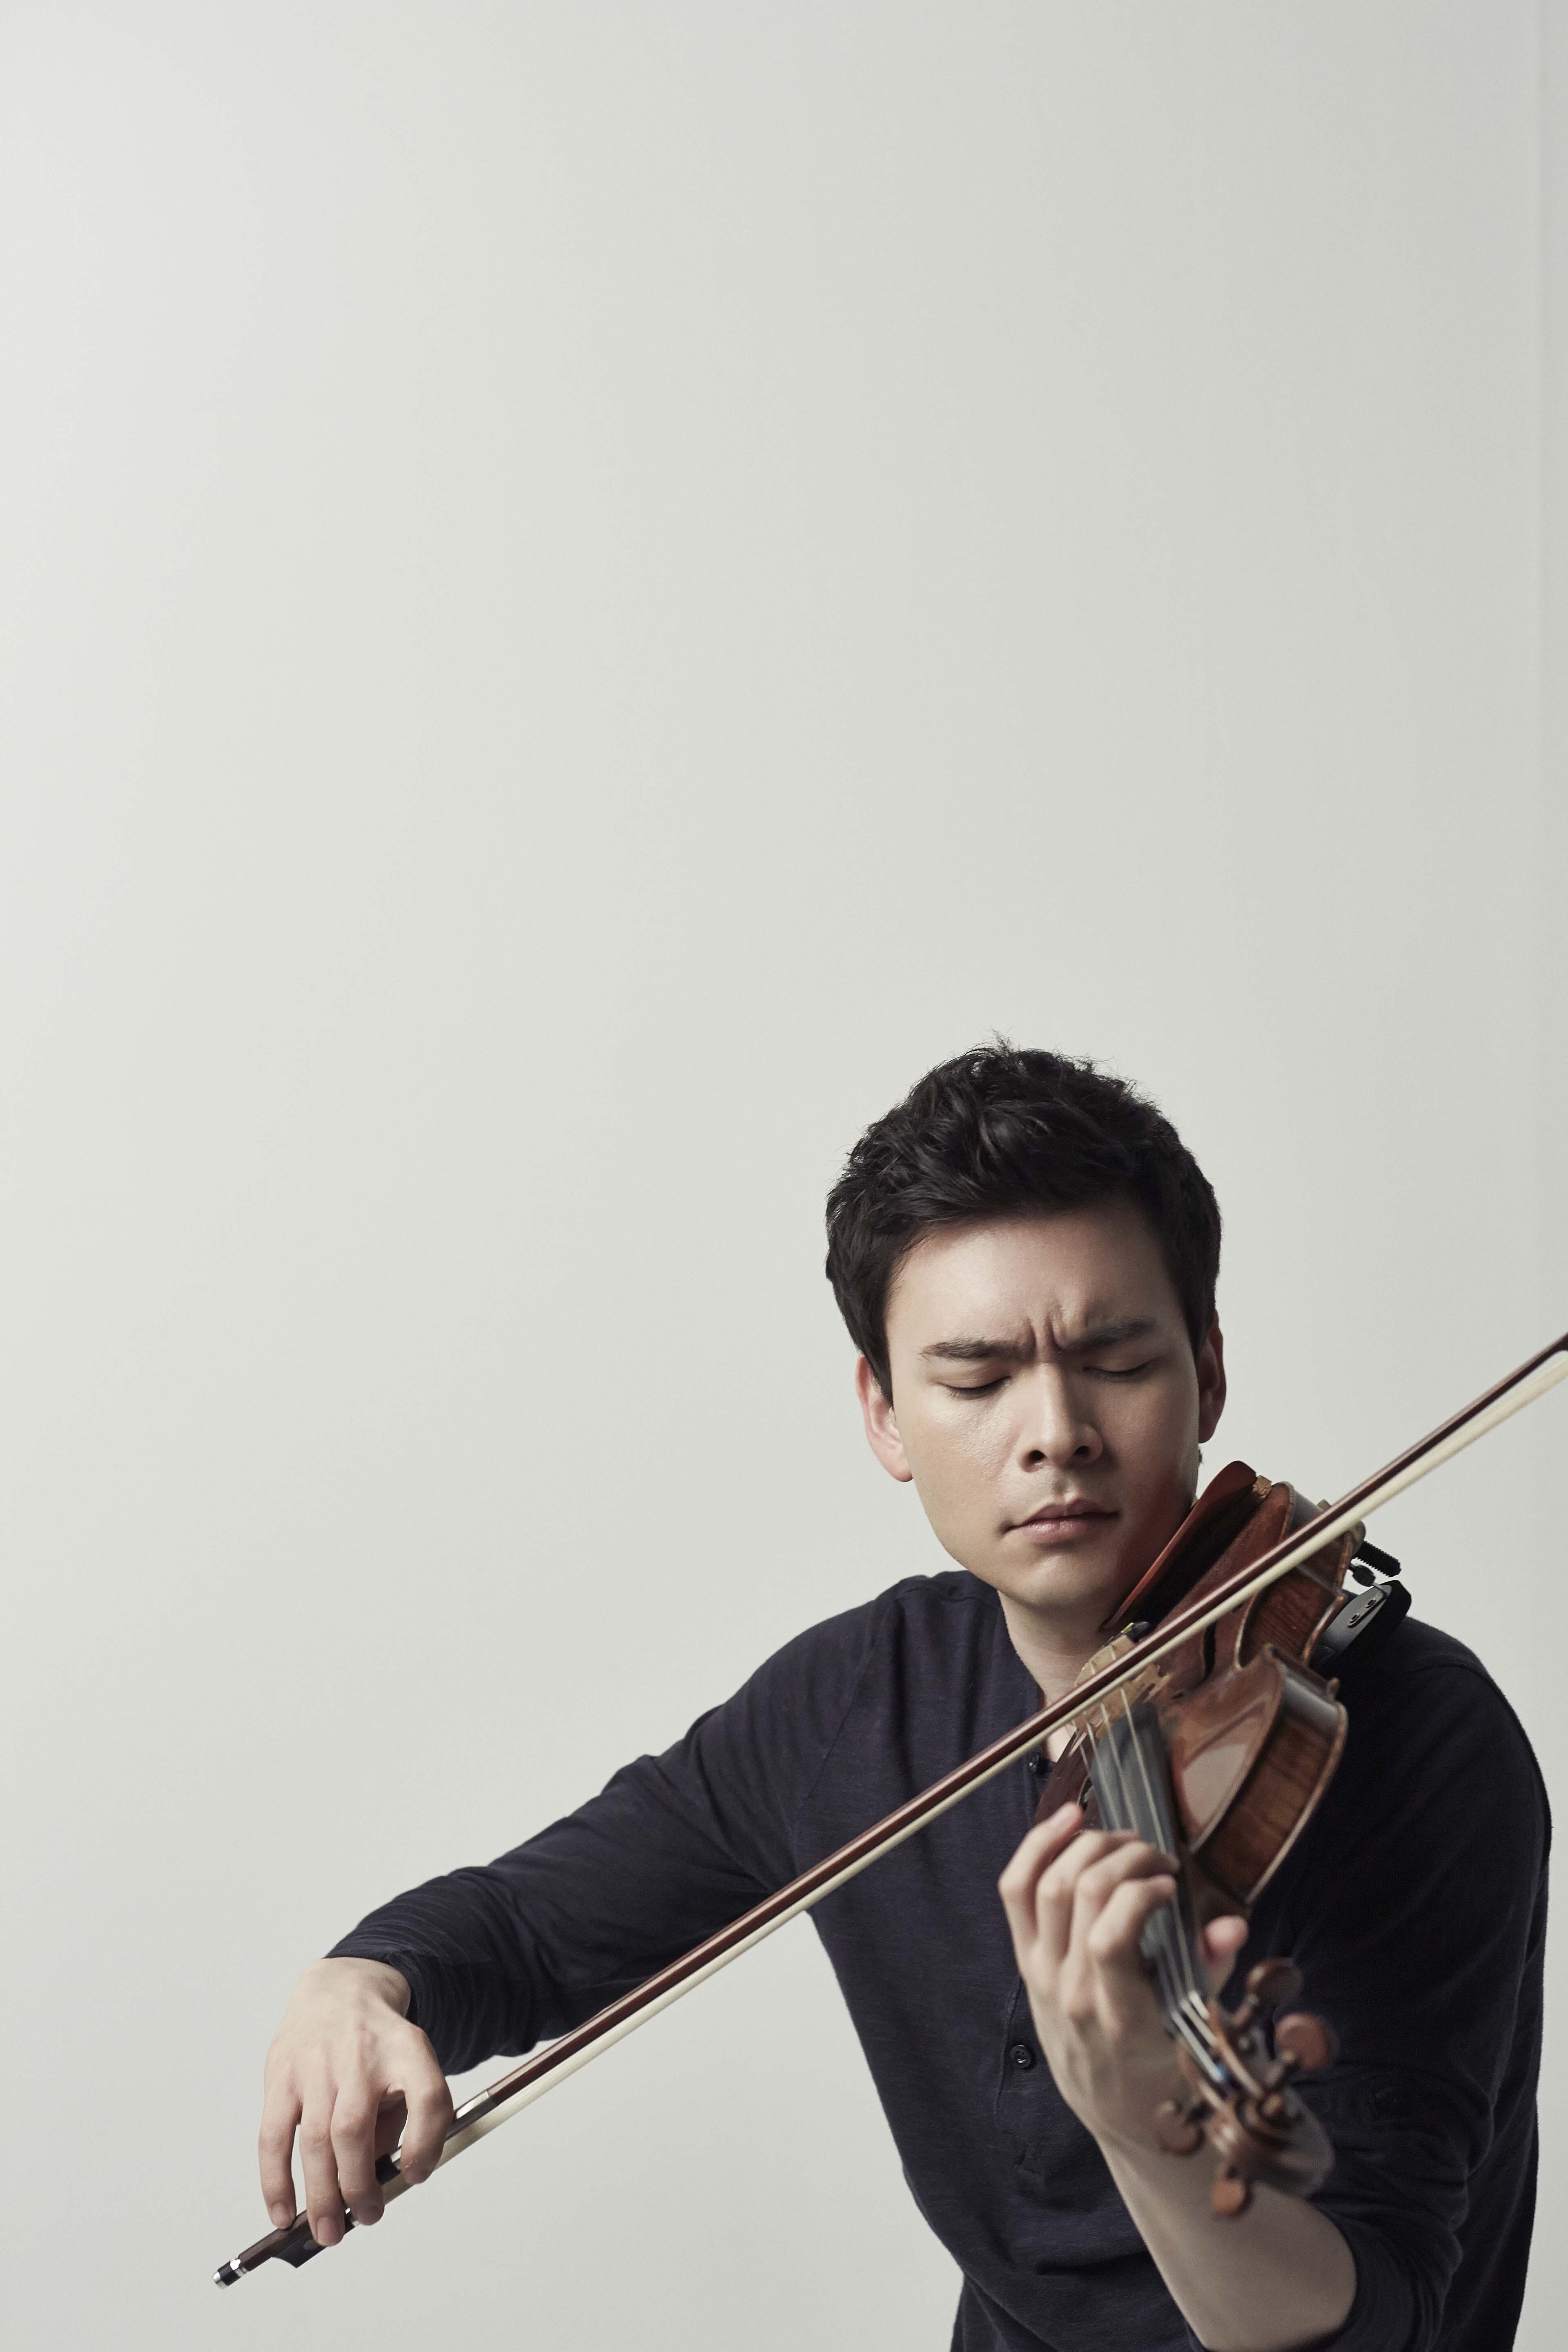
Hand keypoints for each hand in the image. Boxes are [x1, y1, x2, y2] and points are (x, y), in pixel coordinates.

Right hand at [258, 1957, 455, 2244]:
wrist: (340, 1990)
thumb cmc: (378, 2048)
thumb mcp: (408, 2068)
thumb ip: (400, 2121)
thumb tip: (376, 2184)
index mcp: (407, 2050)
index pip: (427, 2095)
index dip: (426, 2142)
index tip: (416, 2176)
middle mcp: (362, 2055)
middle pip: (357, 2128)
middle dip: (359, 2186)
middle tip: (365, 2219)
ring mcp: (318, 2065)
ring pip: (317, 2139)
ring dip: (321, 2194)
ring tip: (328, 2232)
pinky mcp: (282, 2076)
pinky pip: (274, 2136)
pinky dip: (276, 2181)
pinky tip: (283, 2213)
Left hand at [998, 1803, 1246, 2152]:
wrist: (1114, 2105)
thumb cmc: (1163, 2061)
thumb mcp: (1196, 2028)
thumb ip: (1209, 1971)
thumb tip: (1231, 1925)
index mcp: (1118, 2016)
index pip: (1109, 1940)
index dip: (1140, 1895)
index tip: (1172, 1884)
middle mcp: (1070, 1992)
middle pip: (1078, 1896)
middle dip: (1123, 1858)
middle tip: (1157, 1857)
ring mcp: (1040, 1973)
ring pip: (1044, 1886)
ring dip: (1087, 1846)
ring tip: (1124, 1839)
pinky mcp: (1024, 1958)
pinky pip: (1014, 1890)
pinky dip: (1037, 1847)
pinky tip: (1068, 1819)